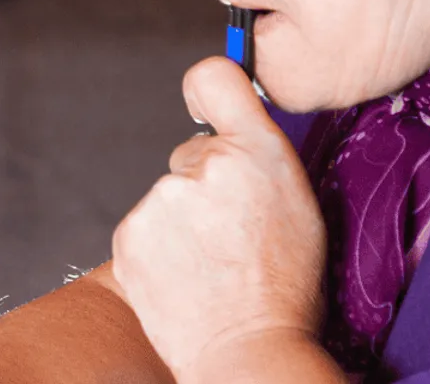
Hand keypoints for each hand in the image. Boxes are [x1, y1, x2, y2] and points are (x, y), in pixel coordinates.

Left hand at [110, 57, 327, 383]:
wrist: (249, 352)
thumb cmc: (285, 287)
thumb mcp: (299, 204)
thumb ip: (259, 156)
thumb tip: (229, 129)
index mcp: (258, 151)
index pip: (213, 77)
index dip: (208, 91)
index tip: (206, 108)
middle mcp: (204, 164)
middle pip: (191, 156)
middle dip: (204, 186)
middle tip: (231, 234)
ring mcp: (162, 199)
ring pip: (168, 198)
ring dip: (182, 223)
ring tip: (212, 264)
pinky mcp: (130, 234)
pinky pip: (145, 229)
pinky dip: (159, 249)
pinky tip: (186, 277)